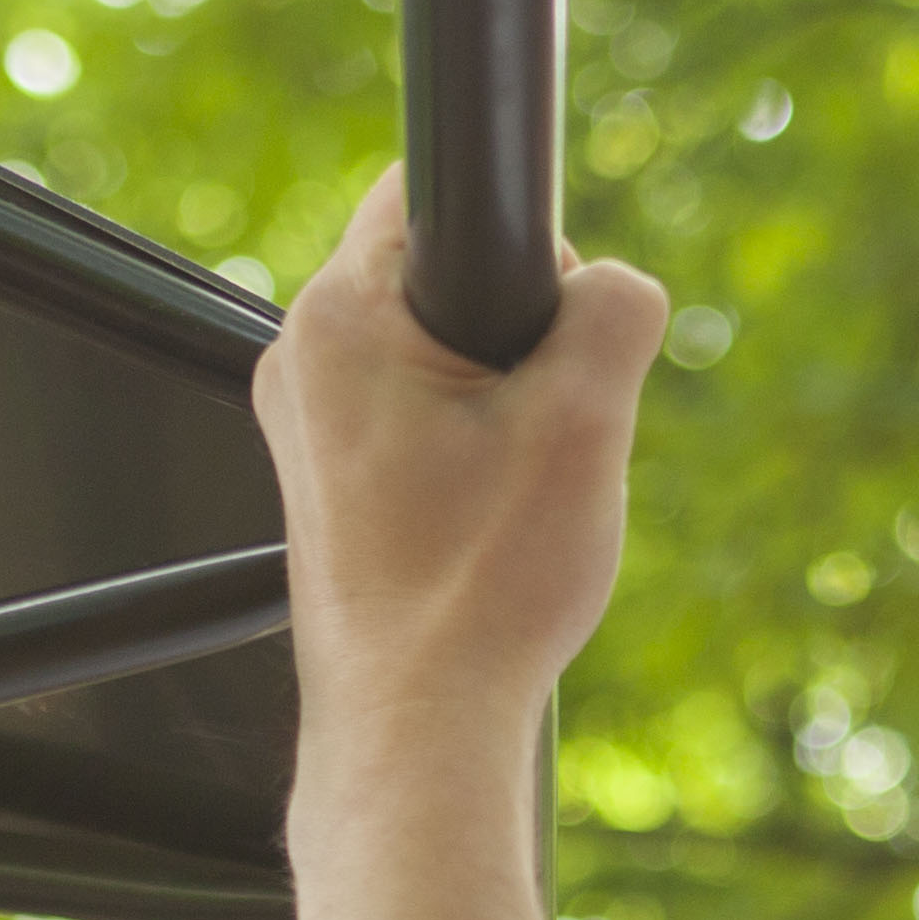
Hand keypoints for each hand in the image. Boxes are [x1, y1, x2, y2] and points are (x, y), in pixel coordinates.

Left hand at [254, 167, 675, 739]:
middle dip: (520, 337)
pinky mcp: (330, 483)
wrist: (420, 730)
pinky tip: (493, 523)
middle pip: (441, 279)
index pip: (429, 189)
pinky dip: (473, 453)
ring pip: (440, 357)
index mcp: (339, 319)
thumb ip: (617, 308)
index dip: (522, 246)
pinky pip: (422, 420)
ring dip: (503, 404)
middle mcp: (301, 363)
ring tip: (516, 490)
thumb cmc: (478, 593)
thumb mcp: (585, 422)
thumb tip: (616, 288)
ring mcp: (307, 428)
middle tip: (542, 431)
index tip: (551, 331)